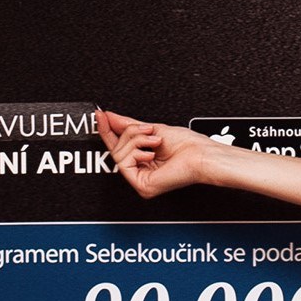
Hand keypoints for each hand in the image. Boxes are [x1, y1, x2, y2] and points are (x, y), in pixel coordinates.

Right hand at [98, 109, 213, 197]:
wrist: (199, 154)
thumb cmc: (187, 145)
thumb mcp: (151, 129)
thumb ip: (127, 125)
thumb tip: (109, 117)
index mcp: (143, 158)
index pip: (119, 145)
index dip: (107, 129)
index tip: (100, 116)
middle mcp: (141, 170)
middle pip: (116, 148)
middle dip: (131, 132)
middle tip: (147, 129)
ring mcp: (141, 179)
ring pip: (118, 153)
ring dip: (137, 139)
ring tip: (155, 140)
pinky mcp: (142, 185)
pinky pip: (124, 163)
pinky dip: (138, 151)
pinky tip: (151, 152)